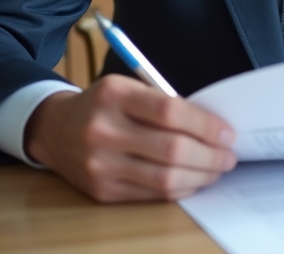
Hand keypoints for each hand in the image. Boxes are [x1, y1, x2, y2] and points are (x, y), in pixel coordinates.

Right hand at [24, 75, 236, 202]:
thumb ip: (164, 104)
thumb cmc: (104, 106)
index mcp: (113, 94)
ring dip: (200, 176)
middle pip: (171, 149)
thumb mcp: (127, 89)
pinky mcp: (101, 191)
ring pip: (164, 178)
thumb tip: (213, 128)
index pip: (170, 111)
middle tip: (228, 156)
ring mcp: (100, 164)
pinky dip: (179, 189)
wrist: (55, 130)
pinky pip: (151, 195)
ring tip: (216, 170)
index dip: (205, 125)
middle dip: (209, 156)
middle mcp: (103, 130)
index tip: (227, 133)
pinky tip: (193, 181)